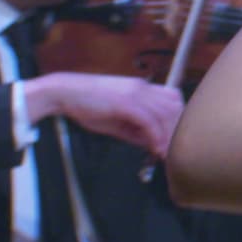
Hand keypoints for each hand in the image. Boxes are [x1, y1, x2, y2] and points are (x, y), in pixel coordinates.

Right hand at [26, 73, 184, 157]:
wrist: (63, 92)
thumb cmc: (86, 105)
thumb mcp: (115, 119)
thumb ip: (135, 130)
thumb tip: (152, 144)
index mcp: (141, 88)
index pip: (173, 99)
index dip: (178, 118)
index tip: (176, 137)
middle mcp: (142, 87)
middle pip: (174, 107)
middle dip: (177, 129)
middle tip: (174, 150)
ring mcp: (134, 94)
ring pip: (165, 114)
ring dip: (168, 136)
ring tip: (166, 153)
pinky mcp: (124, 102)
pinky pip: (148, 120)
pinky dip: (155, 136)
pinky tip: (155, 149)